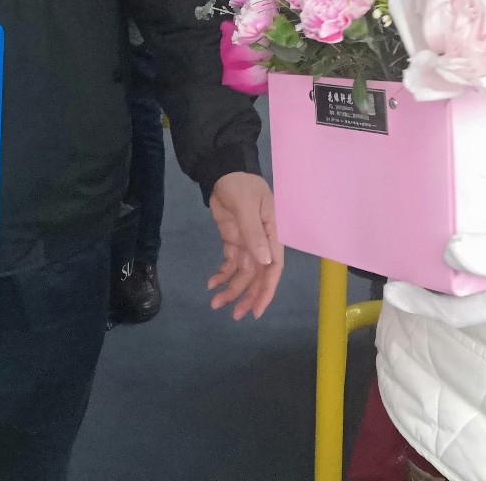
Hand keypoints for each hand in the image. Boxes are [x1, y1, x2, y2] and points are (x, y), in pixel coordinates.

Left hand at [207, 173, 283, 319]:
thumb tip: (265, 262)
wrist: (223, 171)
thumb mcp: (246, 205)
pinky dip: (222, 275)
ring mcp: (247, 243)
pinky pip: (230, 264)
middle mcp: (262, 243)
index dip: (267, 290)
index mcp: (271, 233)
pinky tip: (211, 284)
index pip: (273, 267)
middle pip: (258, 276)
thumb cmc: (239, 185)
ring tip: (215, 303)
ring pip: (243, 274)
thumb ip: (254, 233)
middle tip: (234, 315)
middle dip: (247, 296)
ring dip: (231, 289)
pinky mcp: (233, 242)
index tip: (257, 310)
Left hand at [382, 225, 485, 330]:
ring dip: (453, 284)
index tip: (391, 290)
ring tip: (430, 260)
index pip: (453, 313)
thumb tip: (450, 252)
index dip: (420, 303)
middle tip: (404, 271)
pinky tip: (477, 252)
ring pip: (481, 298)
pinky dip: (478, 274)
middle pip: (463, 308)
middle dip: (431, 294)